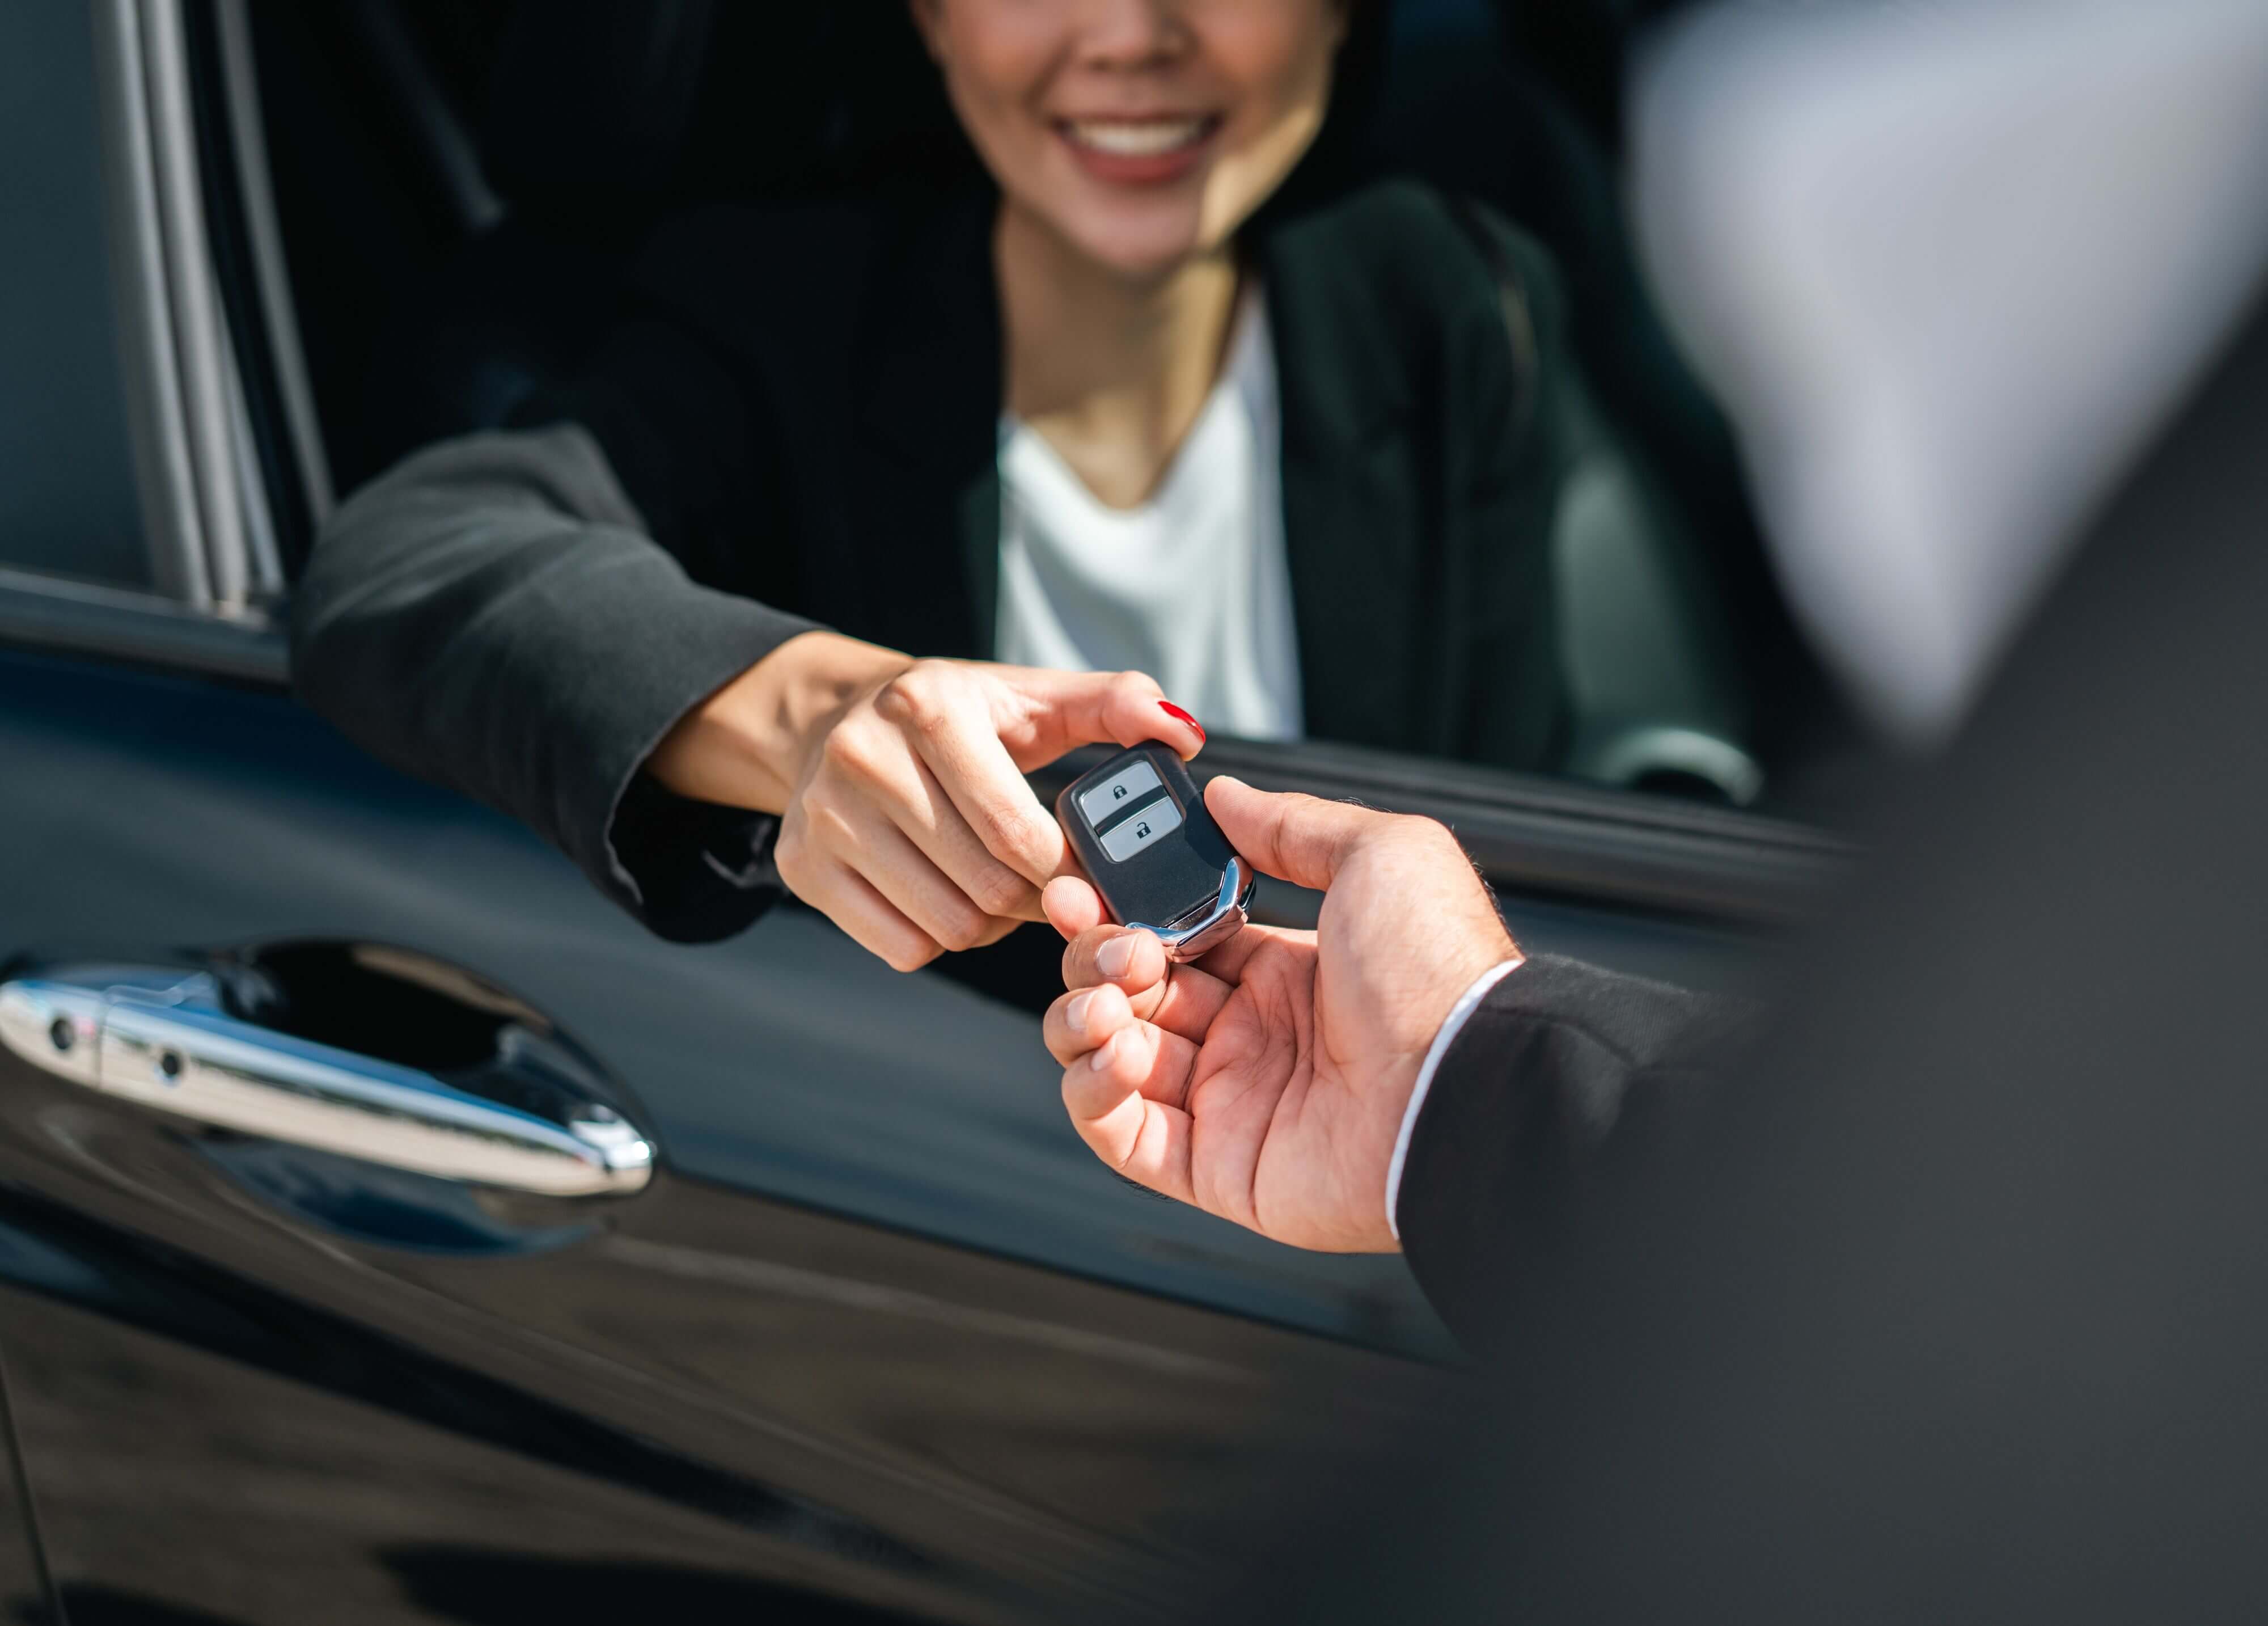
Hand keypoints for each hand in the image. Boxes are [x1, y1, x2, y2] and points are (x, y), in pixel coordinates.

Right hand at [646, 630, 1203, 968]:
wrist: (833, 721)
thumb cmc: (955, 716)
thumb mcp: (1031, 697)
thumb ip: (1114, 704)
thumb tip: (1182, 733)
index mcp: (929, 707)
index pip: (1018, 832)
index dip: (1070, 872)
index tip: (1095, 877)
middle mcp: (863, 757)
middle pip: (986, 886)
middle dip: (1037, 901)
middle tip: (1054, 889)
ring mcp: (824, 817)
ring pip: (946, 925)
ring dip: (992, 925)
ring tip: (1001, 888)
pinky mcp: (803, 867)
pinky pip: (902, 947)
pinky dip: (941, 940)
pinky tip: (950, 898)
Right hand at [1041, 777, 1517, 1250]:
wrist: (1465, 1087)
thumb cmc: (1438, 972)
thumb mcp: (1379, 854)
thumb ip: (1291, 825)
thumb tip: (1225, 796)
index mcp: (1285, 969)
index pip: (1170, 934)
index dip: (1122, 908)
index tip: (1087, 882)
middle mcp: (1252, 1036)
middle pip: (1128, 990)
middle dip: (1094, 955)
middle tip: (1112, 940)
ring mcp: (1230, 1102)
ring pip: (1106, 1057)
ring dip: (1081, 1017)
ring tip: (1108, 1000)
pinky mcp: (1215, 1168)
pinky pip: (1120, 1134)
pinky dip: (1092, 1090)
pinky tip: (1115, 1051)